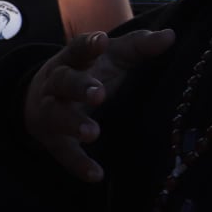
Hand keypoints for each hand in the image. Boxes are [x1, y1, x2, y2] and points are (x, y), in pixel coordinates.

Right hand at [24, 28, 175, 181]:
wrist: (40, 100)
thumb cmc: (89, 72)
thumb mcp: (113, 56)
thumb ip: (139, 46)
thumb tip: (170, 36)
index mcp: (73, 59)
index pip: (78, 48)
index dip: (89, 45)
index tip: (102, 41)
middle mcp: (57, 83)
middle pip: (64, 81)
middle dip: (79, 87)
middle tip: (98, 95)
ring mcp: (52, 111)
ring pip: (57, 115)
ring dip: (73, 124)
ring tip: (93, 133)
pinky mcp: (55, 140)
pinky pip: (64, 153)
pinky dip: (78, 164)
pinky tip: (96, 175)